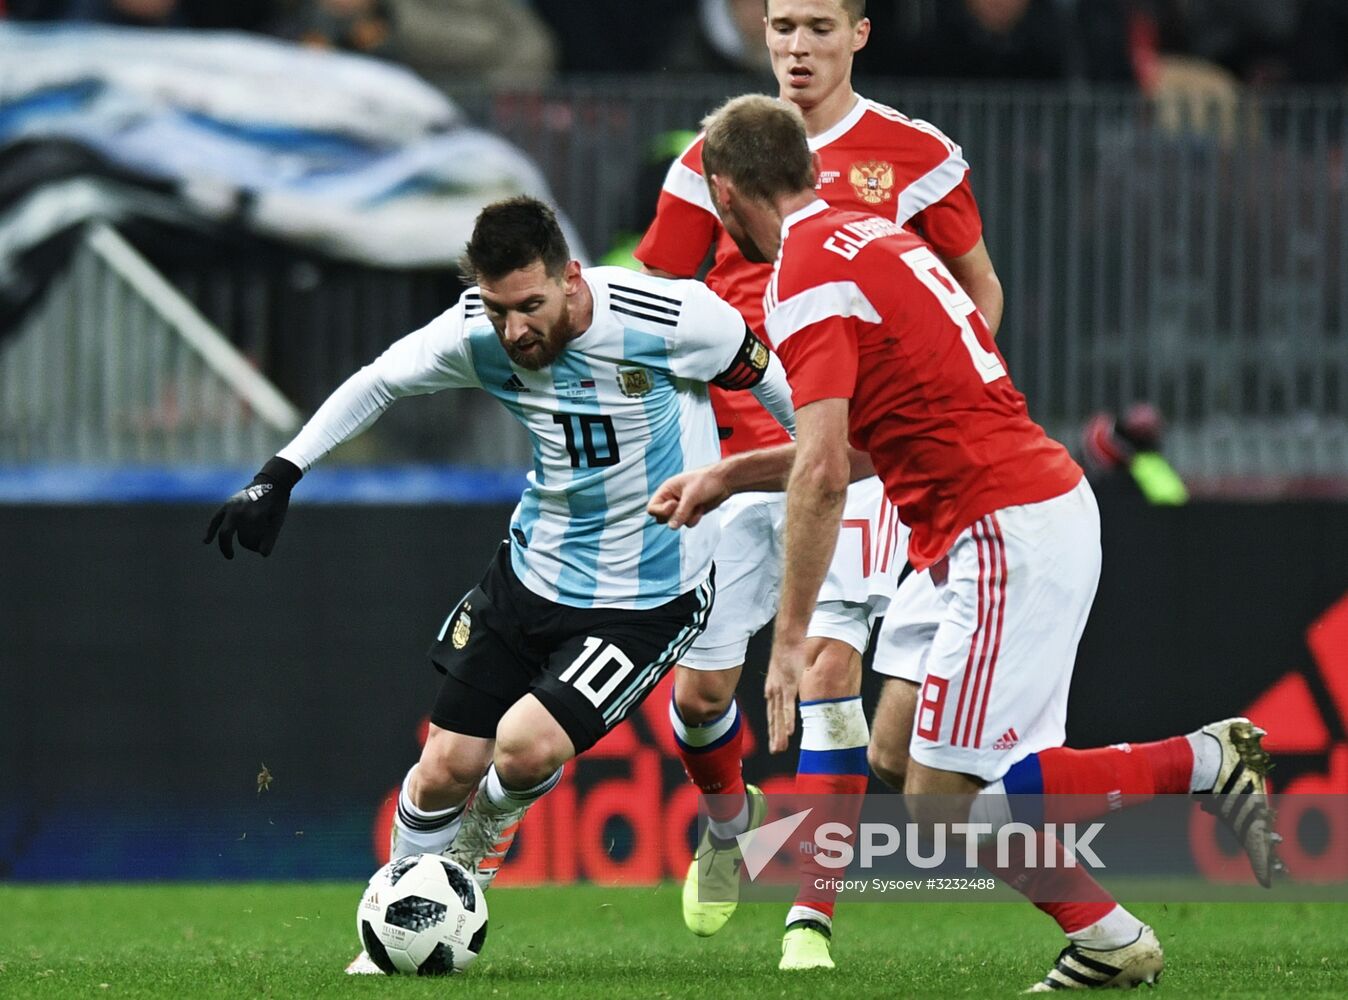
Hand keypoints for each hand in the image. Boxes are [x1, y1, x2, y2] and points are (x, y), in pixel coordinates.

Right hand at [203, 457, 301, 558]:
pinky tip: (206, 541)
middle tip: (238, 553)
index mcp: (253, 514)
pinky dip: (211, 530)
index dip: (253, 546)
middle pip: (231, 535)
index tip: (257, 550)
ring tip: (235, 547)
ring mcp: (231, 506)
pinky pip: (216, 518)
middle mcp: (239, 510)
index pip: (247, 539)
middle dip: (238, 544)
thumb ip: (271, 538)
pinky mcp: (228, 504)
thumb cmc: (277, 502)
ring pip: (225, 529)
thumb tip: (263, 555)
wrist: (272, 481)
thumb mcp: (277, 520)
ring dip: (230, 539)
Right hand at [647, 466, 728, 528]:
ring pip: (674, 523)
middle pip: (661, 518)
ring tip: (696, 506)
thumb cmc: (707, 481)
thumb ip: (680, 512)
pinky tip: (701, 508)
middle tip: (686, 508)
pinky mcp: (690, 512)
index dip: (661, 511)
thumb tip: (671, 527)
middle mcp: (671, 499)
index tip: (675, 504)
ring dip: (686, 518)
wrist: (724, 482)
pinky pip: (686, 523)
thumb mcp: (692, 496)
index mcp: (667, 490)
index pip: (652, 508)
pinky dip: (694, 518)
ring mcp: (680, 507)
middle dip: (674, 517)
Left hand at [764, 633, 807, 752]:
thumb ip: (788, 683)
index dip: (773, 728)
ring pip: (780, 716)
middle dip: (774, 735)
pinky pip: (788, 706)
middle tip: (776, 751)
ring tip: (780, 748)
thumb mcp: (784, 672)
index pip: (772, 713)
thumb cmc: (788, 653)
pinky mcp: (788, 685)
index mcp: (772, 689)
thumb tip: (794, 690)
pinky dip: (788, 720)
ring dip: (780, 733)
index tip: (775, 742)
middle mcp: (773, 692)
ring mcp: (780, 689)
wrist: (788, 638)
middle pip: (774, 718)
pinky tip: (790, 732)